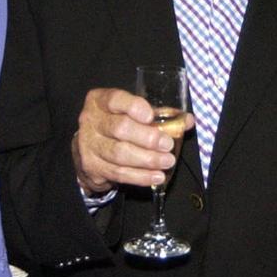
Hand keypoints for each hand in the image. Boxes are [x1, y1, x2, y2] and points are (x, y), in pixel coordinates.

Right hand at [71, 87, 193, 192]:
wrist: (90, 148)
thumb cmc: (117, 124)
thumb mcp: (132, 113)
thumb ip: (159, 115)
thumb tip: (187, 121)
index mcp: (100, 101)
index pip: (115, 99)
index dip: (133, 107)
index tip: (151, 117)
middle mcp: (91, 121)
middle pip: (120, 129)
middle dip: (147, 138)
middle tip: (167, 145)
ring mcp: (88, 145)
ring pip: (119, 154)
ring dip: (147, 160)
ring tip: (167, 162)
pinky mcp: (92, 167)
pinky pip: (118, 173)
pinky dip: (140, 176)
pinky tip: (156, 176)